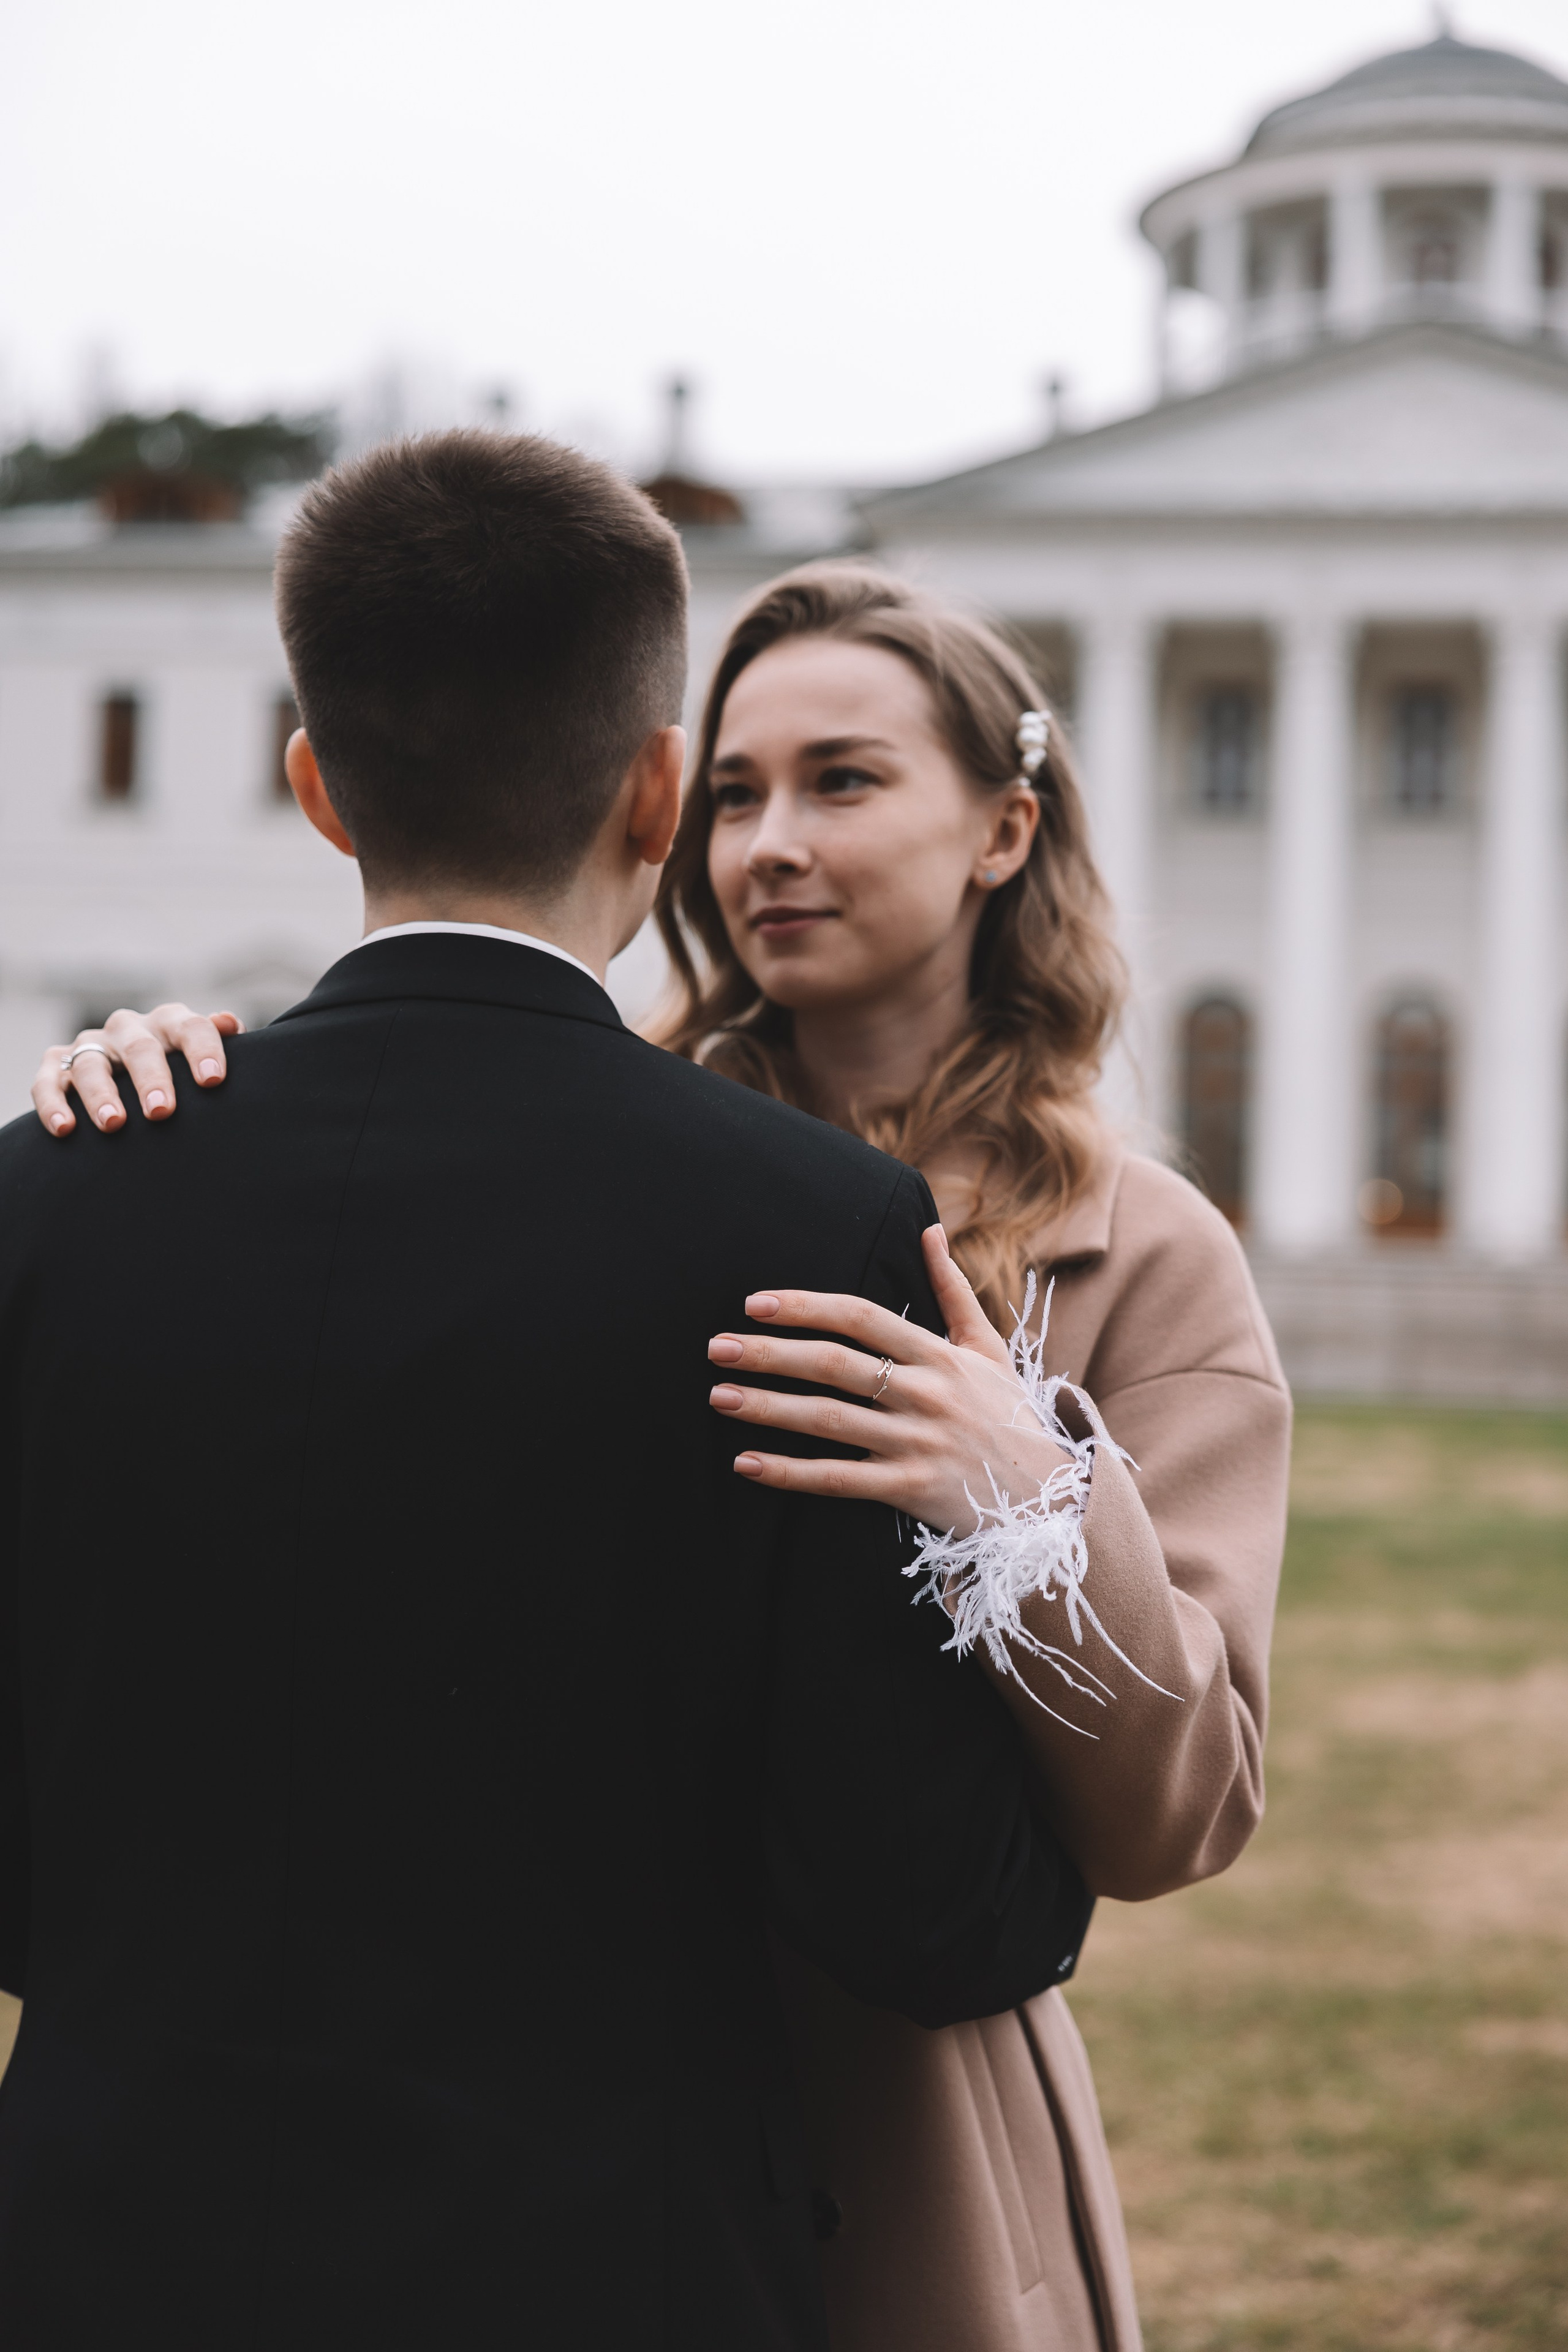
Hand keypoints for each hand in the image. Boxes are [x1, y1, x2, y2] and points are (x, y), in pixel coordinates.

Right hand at [32, 1005, 243, 1135]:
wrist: (130, 1081)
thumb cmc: (179, 1075)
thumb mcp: (201, 1058)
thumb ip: (219, 1042)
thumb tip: (230, 1023)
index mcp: (169, 1024)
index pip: (190, 1027)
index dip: (202, 1050)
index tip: (212, 1081)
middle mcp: (128, 1029)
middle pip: (140, 1047)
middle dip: (151, 1079)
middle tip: (161, 1112)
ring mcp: (90, 1045)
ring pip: (90, 1063)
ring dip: (101, 1094)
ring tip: (114, 1124)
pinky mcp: (56, 1065)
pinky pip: (48, 1081)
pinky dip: (53, 1104)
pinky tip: (65, 1128)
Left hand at [708, 1226, 1068, 1533]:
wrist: (1050, 1497)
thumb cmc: (1010, 1416)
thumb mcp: (988, 1348)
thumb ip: (954, 1289)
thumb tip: (930, 1228)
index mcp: (940, 1355)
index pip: (863, 1317)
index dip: (807, 1306)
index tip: (755, 1303)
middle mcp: (927, 1394)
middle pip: (836, 1365)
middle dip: (772, 1354)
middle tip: (717, 1347)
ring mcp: (917, 1443)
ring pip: (830, 1421)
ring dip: (769, 1408)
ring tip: (719, 1397)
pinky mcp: (910, 1490)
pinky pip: (839, 1480)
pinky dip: (790, 1473)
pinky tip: (746, 1463)